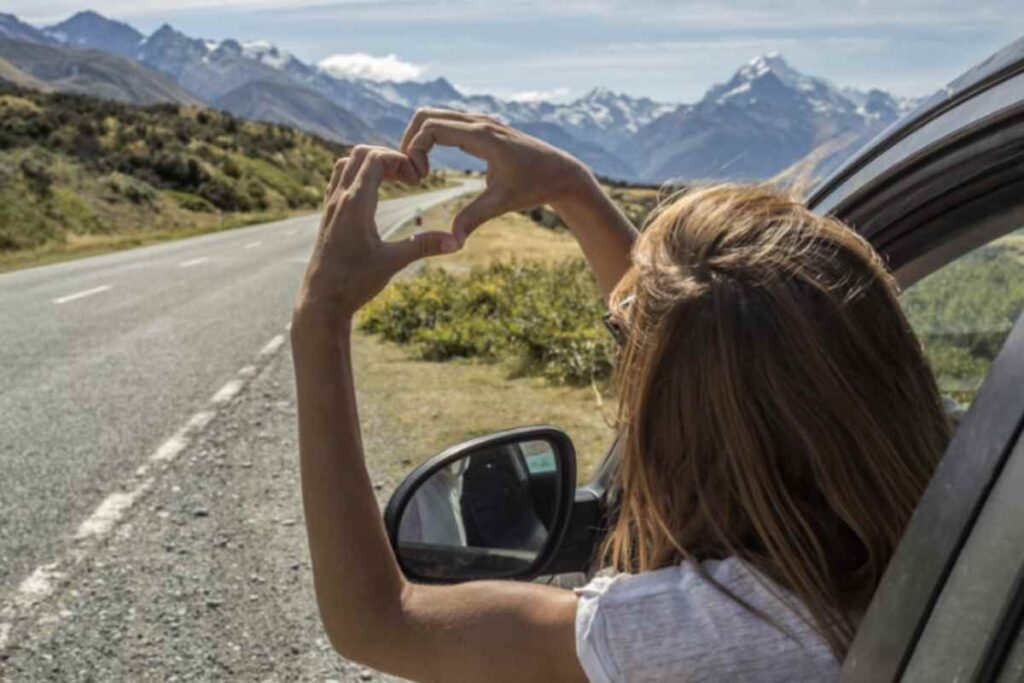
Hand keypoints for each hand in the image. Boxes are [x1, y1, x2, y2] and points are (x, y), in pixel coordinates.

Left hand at [296, 146, 459, 320]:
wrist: (321, 301)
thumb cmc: (354, 282)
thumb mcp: (392, 263)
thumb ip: (424, 247)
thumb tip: (457, 241)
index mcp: (355, 204)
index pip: (374, 158)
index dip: (399, 159)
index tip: (416, 179)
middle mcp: (339, 199)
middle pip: (359, 153)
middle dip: (387, 156)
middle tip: (408, 177)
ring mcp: (331, 206)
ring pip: (346, 164)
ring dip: (370, 164)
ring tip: (394, 181)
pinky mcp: (328, 216)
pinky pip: (339, 180)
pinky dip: (358, 175)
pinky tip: (375, 195)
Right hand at [400, 109, 592, 242]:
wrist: (562, 174)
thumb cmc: (535, 186)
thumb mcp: (502, 203)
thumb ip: (474, 218)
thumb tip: (452, 242)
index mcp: (482, 136)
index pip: (431, 127)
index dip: (415, 150)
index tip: (419, 178)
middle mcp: (480, 123)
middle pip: (427, 114)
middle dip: (410, 140)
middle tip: (411, 172)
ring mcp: (482, 122)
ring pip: (436, 115)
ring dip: (419, 138)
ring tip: (418, 169)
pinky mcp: (483, 128)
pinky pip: (448, 123)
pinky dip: (431, 137)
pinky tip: (431, 163)